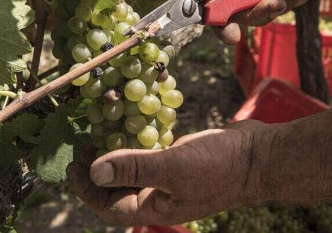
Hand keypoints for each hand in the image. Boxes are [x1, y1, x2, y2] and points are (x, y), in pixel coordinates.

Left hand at [67, 121, 262, 225]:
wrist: (259, 156)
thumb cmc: (219, 167)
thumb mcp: (172, 168)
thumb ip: (132, 169)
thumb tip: (94, 172)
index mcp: (154, 207)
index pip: (109, 205)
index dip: (86, 188)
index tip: (72, 165)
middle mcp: (159, 196)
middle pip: (117, 187)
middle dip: (97, 169)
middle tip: (83, 145)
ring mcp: (171, 177)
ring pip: (133, 169)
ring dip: (115, 153)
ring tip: (100, 132)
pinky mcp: (180, 158)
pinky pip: (151, 153)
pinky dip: (137, 142)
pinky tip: (131, 125)